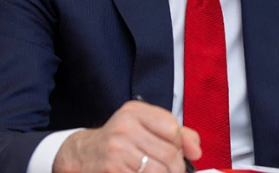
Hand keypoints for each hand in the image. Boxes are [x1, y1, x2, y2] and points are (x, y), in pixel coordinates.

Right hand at [52, 100, 201, 172]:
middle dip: (176, 167)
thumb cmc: (120, 140)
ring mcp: (116, 149)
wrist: (81, 154)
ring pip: (159, 169)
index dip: (180, 144)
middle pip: (169, 152)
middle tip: (174, 170)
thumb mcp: (146, 126)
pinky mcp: (112, 169)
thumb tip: (196, 151)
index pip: (172, 128)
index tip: (179, 152)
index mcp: (135, 112)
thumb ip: (177, 133)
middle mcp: (124, 127)